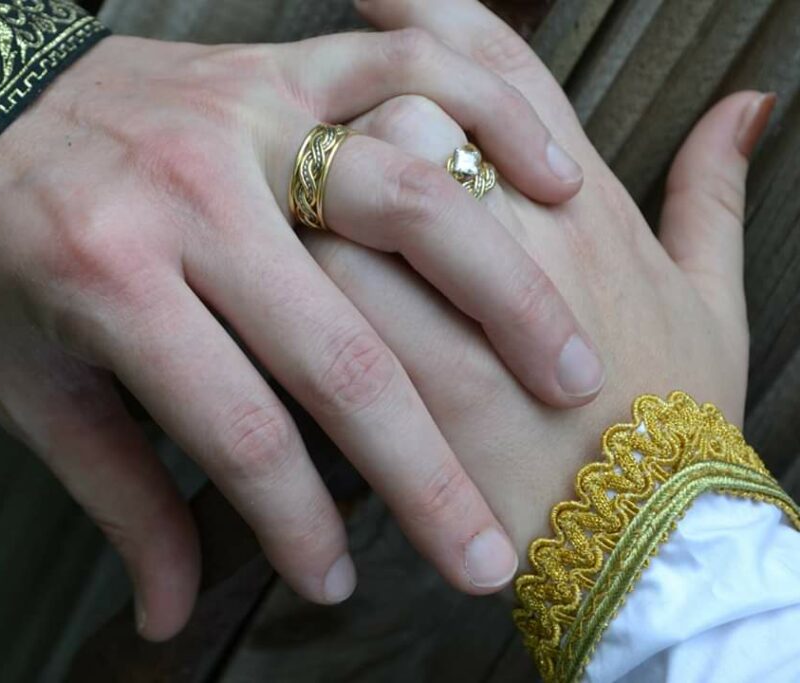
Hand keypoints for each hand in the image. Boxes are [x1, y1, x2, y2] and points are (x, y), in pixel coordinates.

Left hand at [0, 29, 598, 637]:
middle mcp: (189, 193)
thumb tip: (168, 613)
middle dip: (425, 469)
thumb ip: (114, 491)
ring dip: (503, 295)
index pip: (239, 432)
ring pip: (408, 202)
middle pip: (343, 347)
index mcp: (110, 281)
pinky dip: (487, 112)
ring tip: (571, 376)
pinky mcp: (271, 65)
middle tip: (488, 552)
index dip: (299, 526)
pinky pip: (402, 70)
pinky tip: (553, 179)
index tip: (338, 584)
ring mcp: (241, 115)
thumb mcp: (23, 380)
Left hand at [306, 0, 766, 554]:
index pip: (499, 74)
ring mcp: (473, 305)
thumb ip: (716, 189)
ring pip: (359, 194)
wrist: (659, 539)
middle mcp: (530, 232)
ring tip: (267, 192)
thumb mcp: (716, 296)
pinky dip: (292, 274)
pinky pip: (333, 297)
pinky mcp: (425, 382)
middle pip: (412, 116)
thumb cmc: (684, 411)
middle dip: (359, 116)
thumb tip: (748, 104)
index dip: (434, 17)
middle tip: (315, 128)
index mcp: (587, 201)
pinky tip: (261, 276)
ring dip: (309, 185)